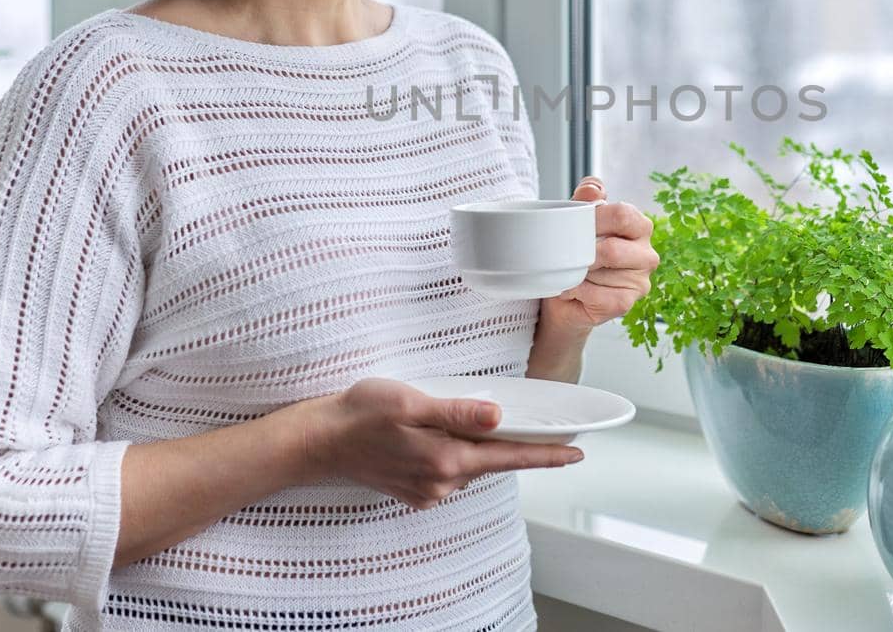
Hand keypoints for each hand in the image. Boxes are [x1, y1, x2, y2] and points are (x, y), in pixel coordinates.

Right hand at [287, 379, 584, 511]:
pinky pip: (451, 472)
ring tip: (500, 428)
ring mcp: (427, 490)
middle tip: (551, 436)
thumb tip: (496, 416)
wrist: (316, 442)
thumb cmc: (359, 414)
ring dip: (487, 449)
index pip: (510, 457)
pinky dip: (462, 455)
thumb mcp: (409, 402)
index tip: (576, 453)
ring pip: (472, 466)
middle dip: (520, 448)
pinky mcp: (414, 489)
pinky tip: (456, 438)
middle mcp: (441, 482)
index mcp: (446, 460)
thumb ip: (455, 411)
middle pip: (494, 462)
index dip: (546, 454)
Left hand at [538, 175, 659, 333]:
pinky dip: (578, 291)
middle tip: (568, 253)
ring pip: (602, 273)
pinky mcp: (627, 303)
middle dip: (583, 252)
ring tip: (571, 271)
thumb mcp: (577, 218)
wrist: (563, 292)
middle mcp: (646, 254)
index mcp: (639, 227)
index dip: (596, 219)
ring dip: (578, 272)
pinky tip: (573, 288)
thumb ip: (586, 198)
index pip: (624, 215)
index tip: (575, 225)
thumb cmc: (575, 252)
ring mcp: (640, 281)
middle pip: (613, 249)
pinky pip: (598, 295)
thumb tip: (594, 188)